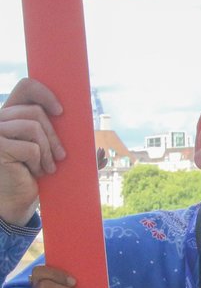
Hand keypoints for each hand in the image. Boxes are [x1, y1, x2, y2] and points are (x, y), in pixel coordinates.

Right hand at [0, 78, 64, 225]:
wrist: (18, 200)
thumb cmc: (35, 175)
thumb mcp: (55, 157)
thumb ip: (74, 150)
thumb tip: (102, 154)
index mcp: (12, 114)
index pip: (26, 87)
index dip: (45, 93)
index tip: (61, 112)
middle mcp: (0, 118)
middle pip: (35, 112)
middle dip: (54, 136)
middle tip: (61, 156)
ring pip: (33, 127)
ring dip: (47, 151)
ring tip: (47, 168)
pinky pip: (30, 147)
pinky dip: (38, 162)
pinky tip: (34, 173)